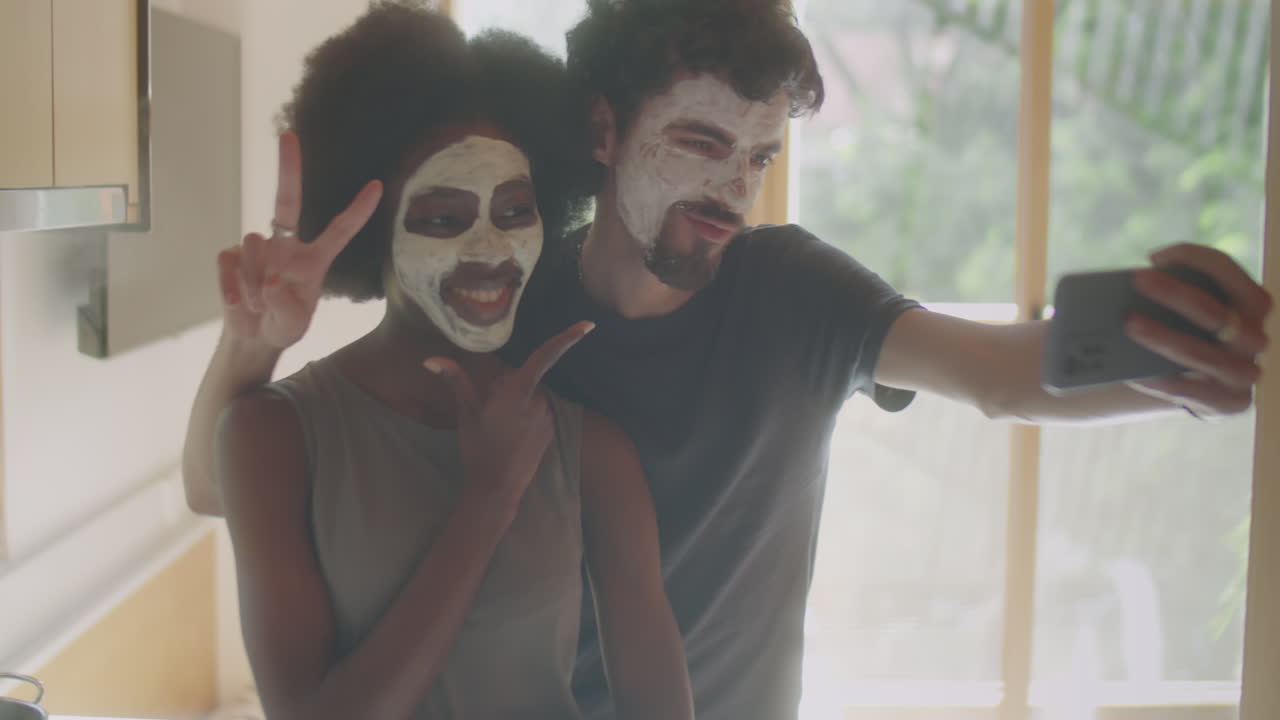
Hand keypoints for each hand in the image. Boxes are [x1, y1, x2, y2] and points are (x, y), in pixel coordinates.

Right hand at [218, 132, 382, 348]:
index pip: (339, 230)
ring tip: (258, 306)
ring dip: (254, 283)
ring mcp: (258, 248)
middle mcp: (287, 246)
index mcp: (314, 259)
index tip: (378, 186)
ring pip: (253, 245)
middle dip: (287, 168)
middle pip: (286, 201)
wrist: (252, 337)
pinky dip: (234, 288)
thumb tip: (272, 280)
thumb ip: (287, 306)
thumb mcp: (294, 324)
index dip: (358, 210)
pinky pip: (229, 264)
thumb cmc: (282, 325)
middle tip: (288, 135)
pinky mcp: (231, 256)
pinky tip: (240, 303)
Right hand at [423, 321, 594, 503]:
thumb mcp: (466, 413)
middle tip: (490, 412)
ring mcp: (547, 416)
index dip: (567, 339)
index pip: (545, 356)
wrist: (497, 487)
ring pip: (530, 396)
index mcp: (518, 391)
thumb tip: (430, 360)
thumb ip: (455, 380)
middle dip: (508, 387)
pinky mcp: (551, 430)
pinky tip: (511, 436)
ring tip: (499, 427)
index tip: (589, 325)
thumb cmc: (478, 447)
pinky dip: (525, 417)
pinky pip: (537, 412)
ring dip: (517, 403)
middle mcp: (539, 400)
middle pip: (523, 379)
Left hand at [1125, 243, 1272, 417]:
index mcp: (1252, 304)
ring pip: (1204, 354)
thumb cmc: (1185, 332)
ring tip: (1128, 323)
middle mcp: (1255, 337)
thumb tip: (1128, 290)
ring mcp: (1244, 373)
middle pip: (1217, 313)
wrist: (1198, 384)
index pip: (1228, 271)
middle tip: (1137, 280)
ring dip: (1165, 337)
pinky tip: (1132, 370)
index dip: (1194, 259)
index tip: (1153, 258)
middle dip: (1176, 294)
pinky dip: (1160, 379)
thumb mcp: (1187, 310)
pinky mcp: (1227, 402)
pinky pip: (1190, 390)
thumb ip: (1173, 295)